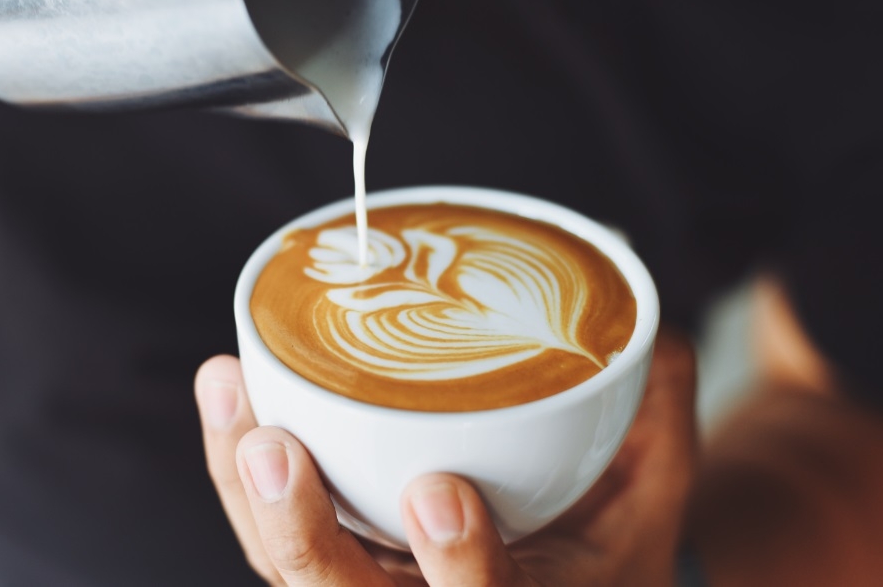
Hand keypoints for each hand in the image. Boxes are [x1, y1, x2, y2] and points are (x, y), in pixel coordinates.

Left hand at [195, 330, 696, 585]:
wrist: (565, 583)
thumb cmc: (604, 545)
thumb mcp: (652, 490)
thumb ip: (654, 411)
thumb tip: (647, 321)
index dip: (462, 567)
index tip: (440, 492)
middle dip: (304, 536)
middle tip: (275, 450)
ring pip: (291, 570)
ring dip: (246, 490)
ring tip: (229, 391)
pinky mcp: (335, 565)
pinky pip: (271, 537)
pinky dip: (238, 472)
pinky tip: (229, 393)